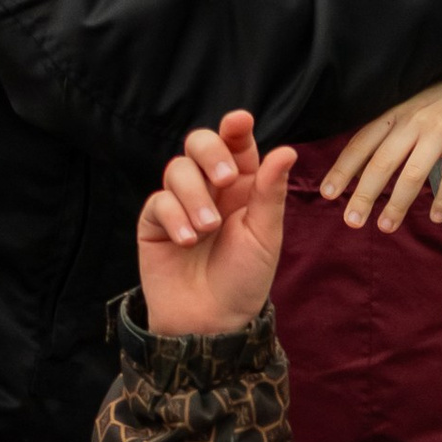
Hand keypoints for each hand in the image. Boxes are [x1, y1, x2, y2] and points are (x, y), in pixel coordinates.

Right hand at [137, 111, 295, 335]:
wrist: (212, 321)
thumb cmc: (244, 279)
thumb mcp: (265, 236)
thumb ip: (270, 192)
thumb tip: (286, 149)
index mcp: (243, 186)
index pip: (236, 145)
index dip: (235, 128)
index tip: (239, 120)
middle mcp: (210, 189)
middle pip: (199, 144)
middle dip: (210, 153)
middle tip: (226, 180)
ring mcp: (180, 203)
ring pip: (177, 169)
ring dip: (195, 196)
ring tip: (209, 230)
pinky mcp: (155, 222)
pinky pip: (158, 202)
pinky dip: (174, 218)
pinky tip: (188, 241)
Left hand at [318, 59, 441, 231]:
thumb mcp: (416, 104)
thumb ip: (393, 127)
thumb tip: (363, 161)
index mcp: (398, 110)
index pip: (362, 141)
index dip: (344, 169)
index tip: (328, 193)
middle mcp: (416, 119)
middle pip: (382, 161)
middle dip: (364, 194)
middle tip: (351, 221)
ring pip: (413, 173)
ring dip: (398, 204)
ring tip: (386, 226)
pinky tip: (436, 217)